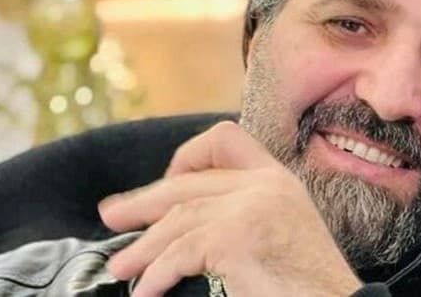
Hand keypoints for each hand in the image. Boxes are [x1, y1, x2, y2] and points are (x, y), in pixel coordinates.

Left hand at [98, 121, 362, 296]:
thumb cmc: (309, 283)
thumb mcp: (281, 232)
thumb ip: (244, 213)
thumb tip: (184, 224)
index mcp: (277, 180)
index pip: (225, 139)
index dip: (188, 156)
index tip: (168, 180)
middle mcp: (266, 185)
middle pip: (187, 183)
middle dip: (143, 201)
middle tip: (111, 216)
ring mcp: (252, 208)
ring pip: (178, 218)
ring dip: (143, 246)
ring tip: (121, 267)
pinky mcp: (237, 237)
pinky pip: (180, 252)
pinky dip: (157, 274)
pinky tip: (147, 291)